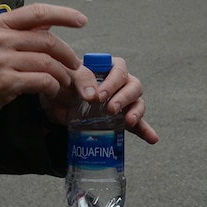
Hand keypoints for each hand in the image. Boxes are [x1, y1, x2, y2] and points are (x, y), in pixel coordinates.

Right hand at [0, 4, 84, 119]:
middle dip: (67, 53)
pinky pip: (41, 80)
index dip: (63, 14)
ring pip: (47, 62)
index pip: (37, 12)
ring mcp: (1, 60)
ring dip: (61, 73)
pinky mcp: (5, 81)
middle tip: (74, 63)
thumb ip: (17, 31)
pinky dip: (52, 86)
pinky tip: (52, 89)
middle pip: (47, 40)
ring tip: (63, 80)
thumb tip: (48, 22)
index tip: (82, 20)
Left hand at [41, 54, 159, 144]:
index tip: (100, 96)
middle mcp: (119, 83)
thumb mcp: (68, 76)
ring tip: (129, 121)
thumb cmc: (63, 83)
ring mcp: (122, 102)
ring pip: (138, 103)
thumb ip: (80, 79)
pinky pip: (137, 125)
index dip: (113, 82)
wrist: (54, 103)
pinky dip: (145, 131)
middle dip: (124, 98)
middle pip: (133, 86)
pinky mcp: (120, 120)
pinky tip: (152, 138)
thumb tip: (93, 95)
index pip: (119, 70)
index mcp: (108, 68)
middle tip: (111, 109)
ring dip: (136, 112)